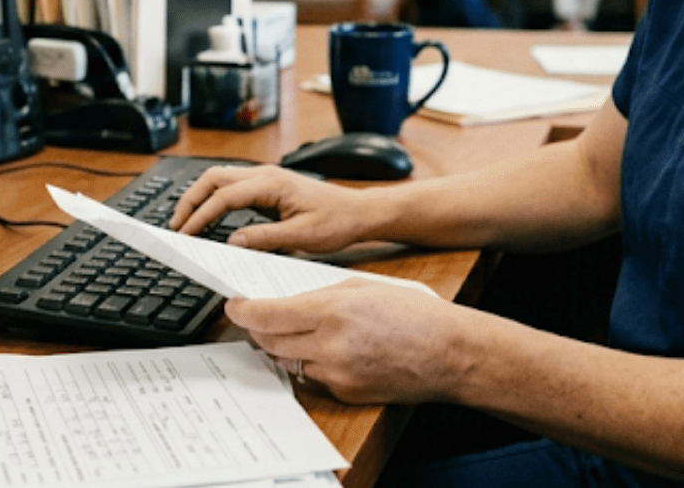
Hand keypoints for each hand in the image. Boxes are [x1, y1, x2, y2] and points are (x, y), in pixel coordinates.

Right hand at [170, 164, 375, 253]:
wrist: (357, 212)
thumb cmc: (336, 221)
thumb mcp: (302, 237)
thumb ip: (265, 238)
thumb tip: (232, 241)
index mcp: (271, 184)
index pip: (224, 196)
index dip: (200, 216)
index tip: (186, 234)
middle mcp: (265, 174)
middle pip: (213, 178)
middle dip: (190, 200)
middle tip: (176, 226)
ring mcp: (265, 177)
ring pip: (220, 179)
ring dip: (200, 197)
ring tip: (186, 221)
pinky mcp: (268, 186)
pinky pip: (232, 186)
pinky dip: (214, 198)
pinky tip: (209, 216)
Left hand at [228, 280, 462, 403]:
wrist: (449, 353)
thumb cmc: (414, 314)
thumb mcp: (363, 288)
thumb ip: (321, 295)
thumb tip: (289, 302)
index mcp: (333, 312)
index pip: (269, 315)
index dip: (244, 311)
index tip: (234, 306)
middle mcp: (330, 347)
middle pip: (271, 342)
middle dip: (258, 329)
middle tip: (255, 317)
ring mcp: (337, 375)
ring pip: (289, 361)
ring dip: (284, 347)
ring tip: (296, 332)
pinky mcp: (346, 394)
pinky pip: (313, 378)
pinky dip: (310, 363)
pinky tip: (326, 350)